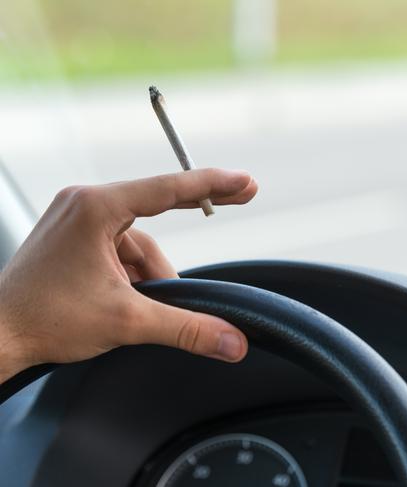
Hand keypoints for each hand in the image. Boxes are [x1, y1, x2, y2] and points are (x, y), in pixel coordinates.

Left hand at [0, 168, 257, 382]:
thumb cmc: (43, 319)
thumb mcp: (126, 321)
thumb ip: (186, 327)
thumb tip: (231, 340)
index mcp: (96, 207)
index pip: (169, 189)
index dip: (213, 184)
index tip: (244, 182)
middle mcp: (85, 204)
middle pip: (157, 207)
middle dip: (196, 210)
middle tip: (242, 196)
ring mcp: (77, 220)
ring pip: (138, 242)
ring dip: (150, 275)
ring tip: (141, 307)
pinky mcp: (74, 238)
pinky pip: (120, 250)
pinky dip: (132, 275)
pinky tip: (128, 300)